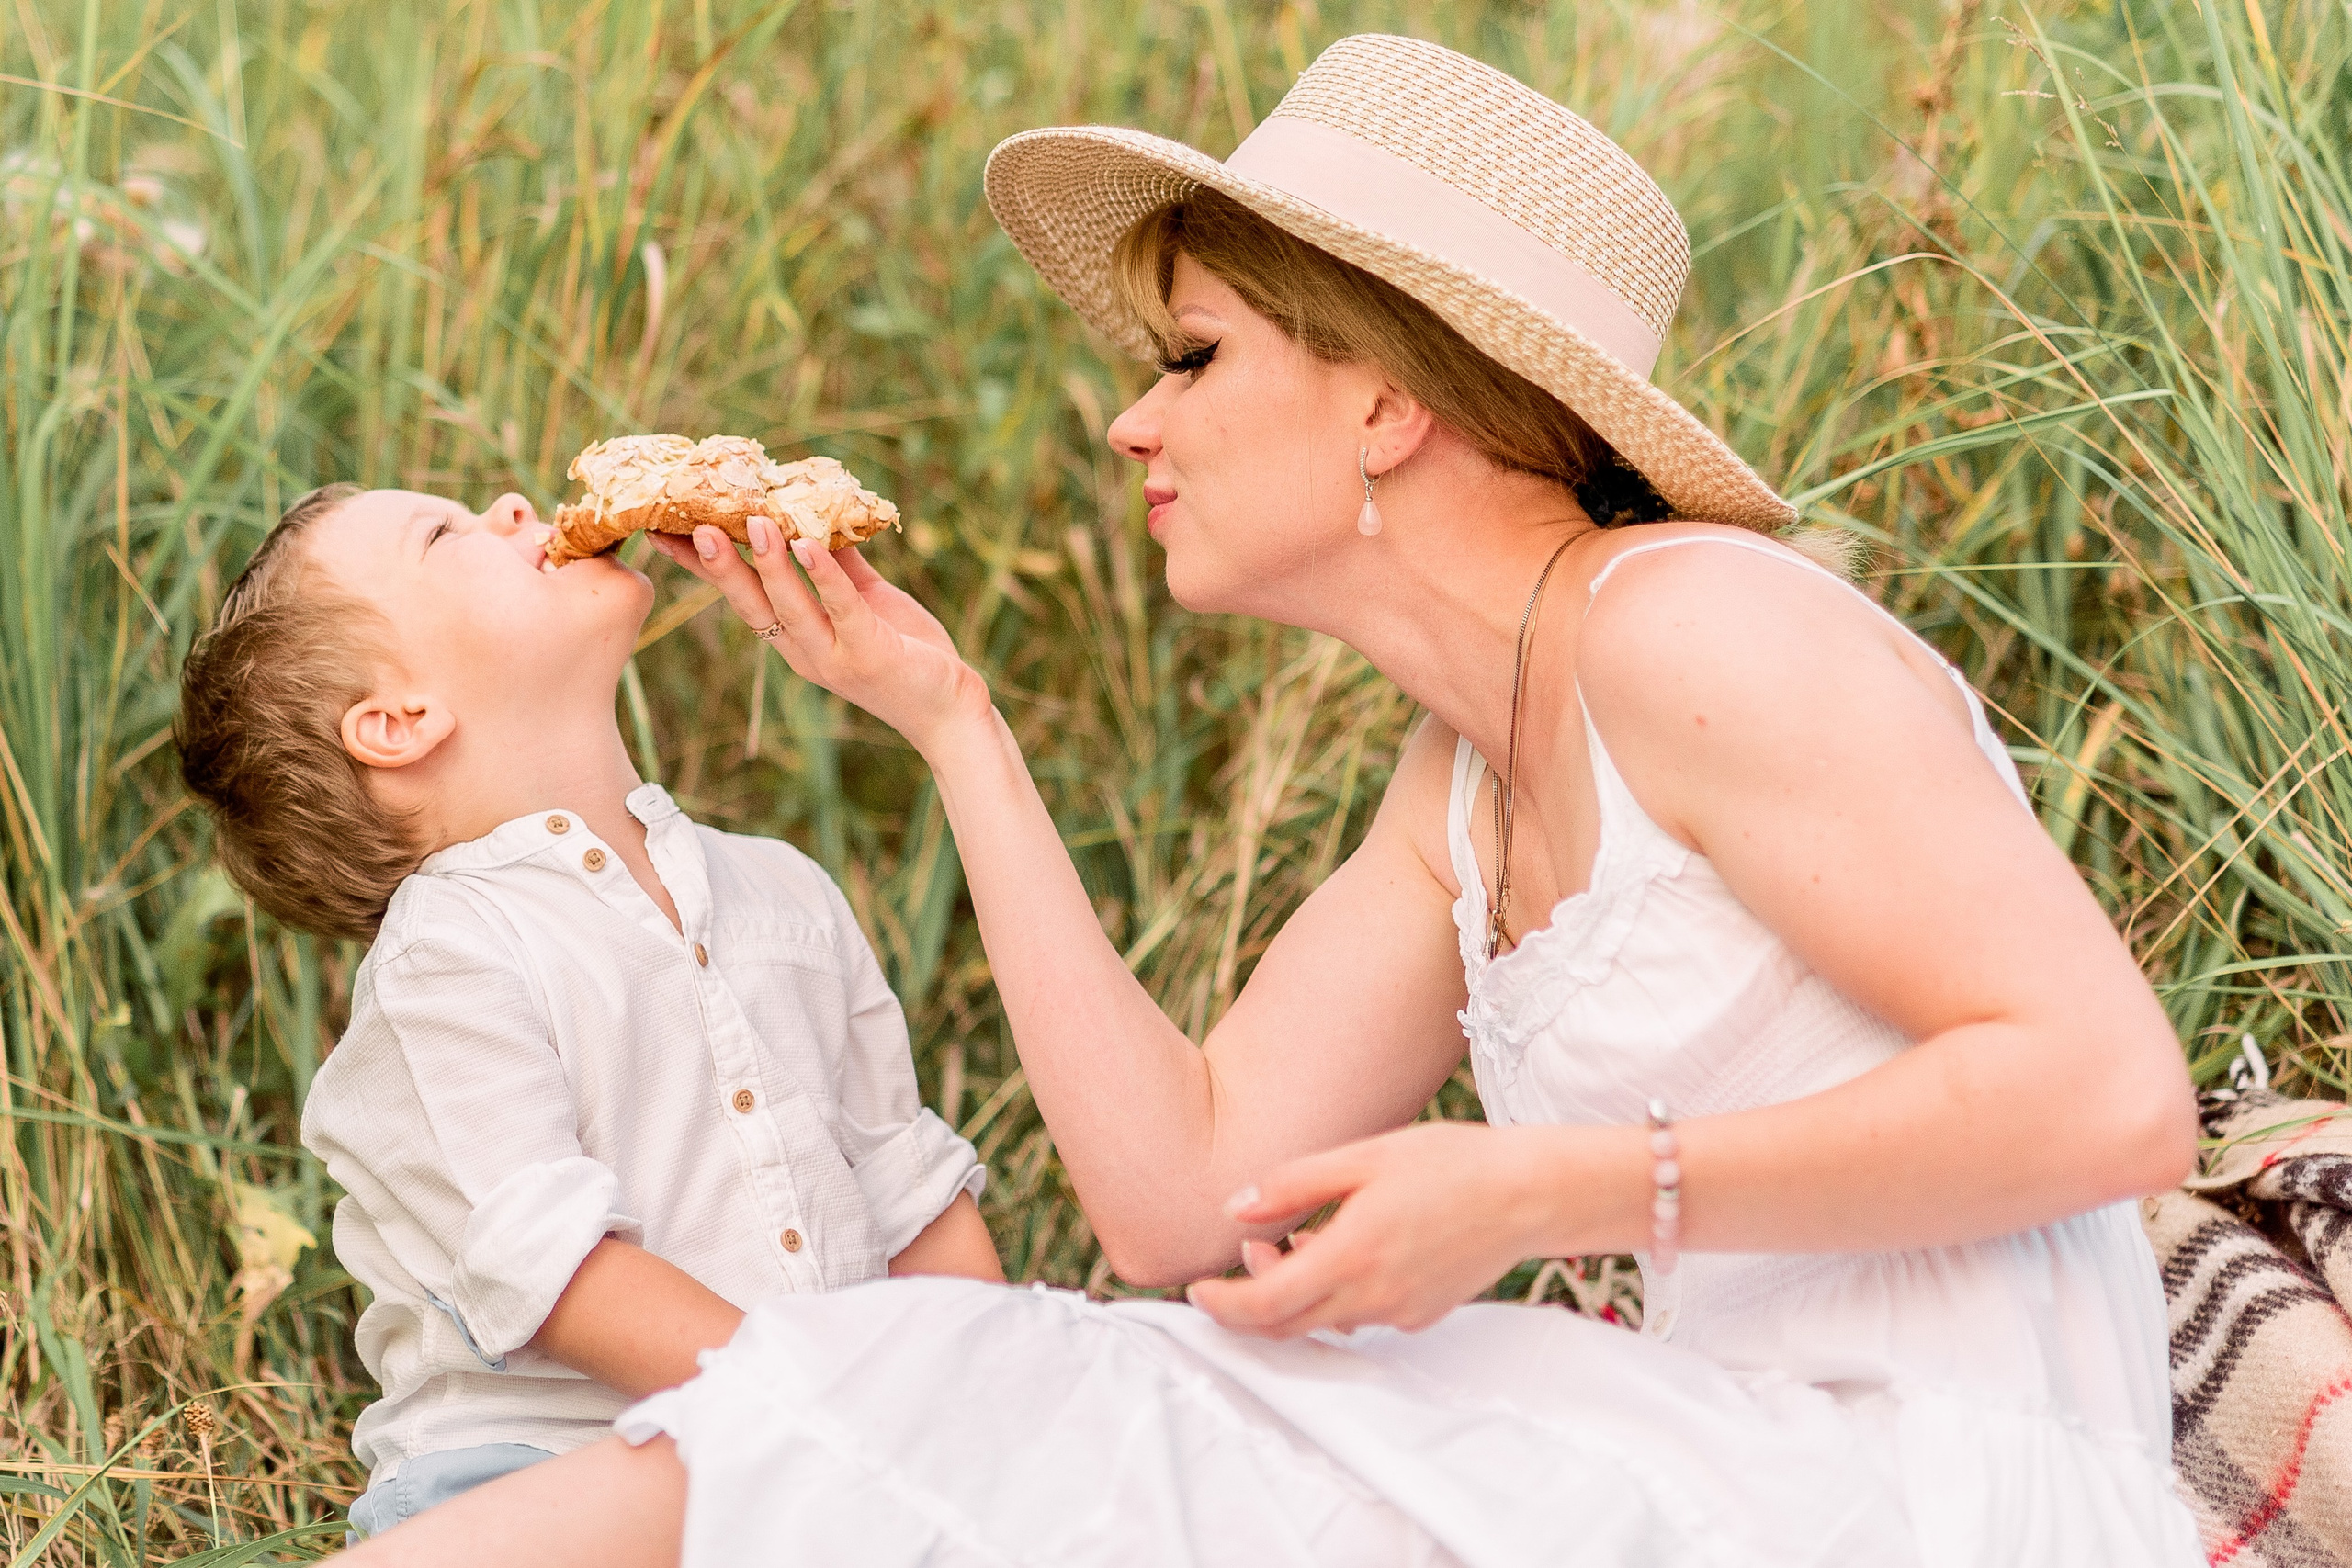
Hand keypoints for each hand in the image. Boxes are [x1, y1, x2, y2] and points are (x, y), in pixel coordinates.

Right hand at [647, 521, 992, 753]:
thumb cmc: (908, 653)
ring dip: (768, 565)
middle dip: (720, 566)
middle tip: (691, 525)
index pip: (740, 597)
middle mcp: (804, 652)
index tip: (665, 531)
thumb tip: (816, 516)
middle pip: (751, 605)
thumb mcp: (867, 603)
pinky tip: (809, 545)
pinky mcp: (869, 653)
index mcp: (796, 638)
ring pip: (791, 607)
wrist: (951, 707)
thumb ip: (840, 566)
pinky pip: (842, 609)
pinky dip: (824, 576)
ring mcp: (834, 656)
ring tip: (753, 523)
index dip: (703, 567)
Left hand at [1186, 1122, 1600, 1338]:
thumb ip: (1293, 1184)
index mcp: (1352, 1254)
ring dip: (1294, 1295)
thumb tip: (1233, 1210)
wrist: (1531, 1193)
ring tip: (1302, 1235)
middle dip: (1250, 1299)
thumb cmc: (1450, 1162)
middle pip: (1286, 1326)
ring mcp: (1400, 1313)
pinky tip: (1347, 1248)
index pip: (1265, 1306)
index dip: (1221, 1305)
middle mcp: (1374, 1297)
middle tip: (1253, 1248)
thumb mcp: (1364, 1156)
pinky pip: (1360, 1316)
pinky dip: (1334, 1295)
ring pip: (1322, 1322)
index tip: (1197, 1288)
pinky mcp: (1422, 1316)